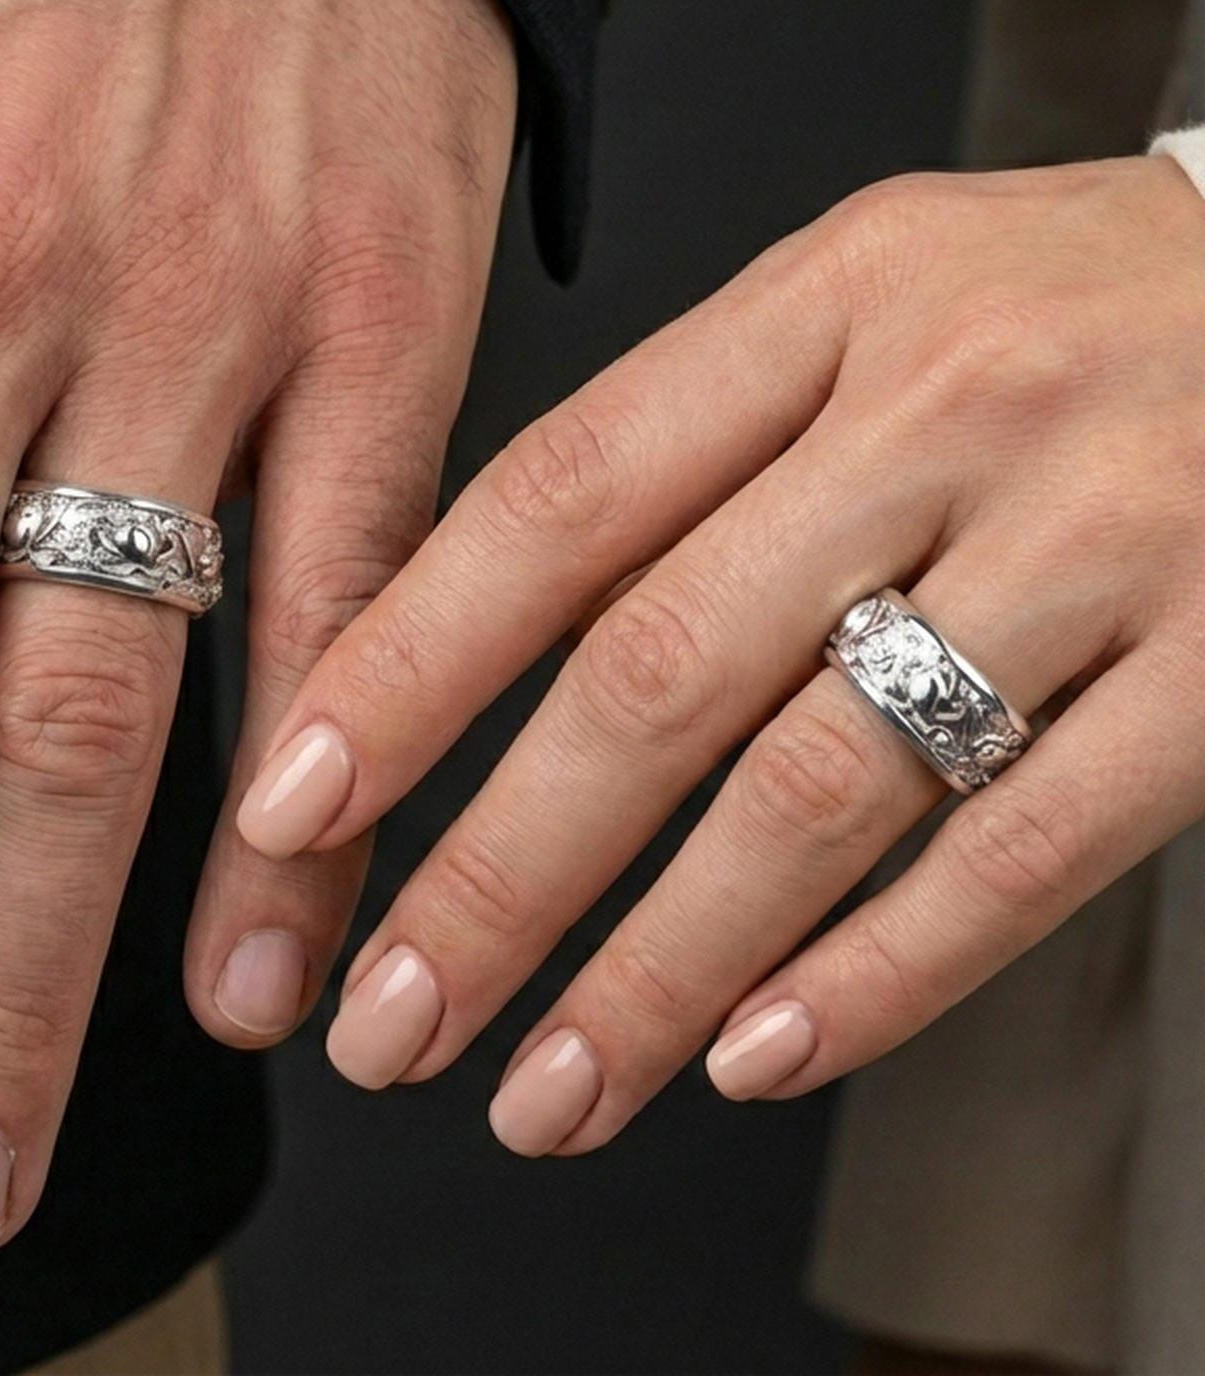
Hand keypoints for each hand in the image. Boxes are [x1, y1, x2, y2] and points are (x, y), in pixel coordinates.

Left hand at [235, 156, 1204, 1153]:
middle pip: (663, 670)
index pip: (560, 499)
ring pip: (826, 788)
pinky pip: (1027, 846)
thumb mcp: (862, 304)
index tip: (291, 808)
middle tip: (393, 1023)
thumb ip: (695, 449)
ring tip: (548, 1091)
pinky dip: (881, 974)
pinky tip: (754, 1058)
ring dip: (661, 969)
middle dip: (500, 873)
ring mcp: (1100, 532)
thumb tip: (485, 643)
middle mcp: (947, 406)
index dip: (409, 663)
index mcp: (823, 301)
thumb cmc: (1050, 305)